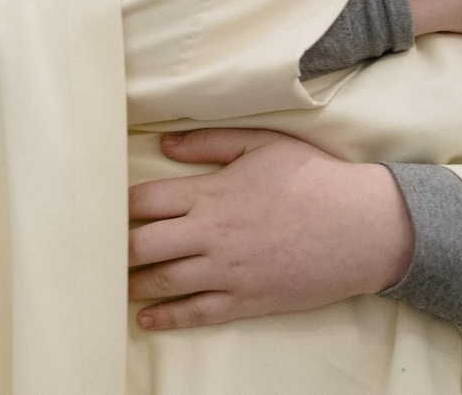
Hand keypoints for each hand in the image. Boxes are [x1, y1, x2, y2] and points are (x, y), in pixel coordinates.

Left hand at [128, 129, 412, 330]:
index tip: (102, 208)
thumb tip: (163, 143)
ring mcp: (228, 271)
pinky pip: (197, 312)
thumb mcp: (262, 144)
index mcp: (210, 194)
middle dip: (116, 248)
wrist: (362, 226)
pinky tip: (146, 318)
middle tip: (99, 250)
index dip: (118, 206)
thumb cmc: (314, 178)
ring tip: (114, 282)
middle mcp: (211, 235)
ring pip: (164, 282)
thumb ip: (208, 143)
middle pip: (142, 245)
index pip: (145, 201)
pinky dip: (167, 317)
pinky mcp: (247, 299)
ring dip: (133, 283)